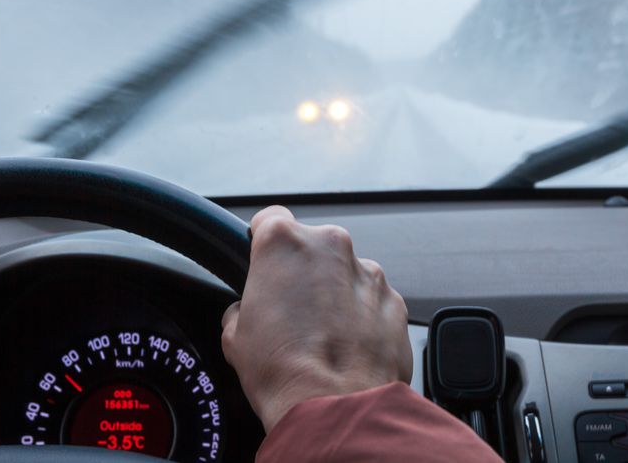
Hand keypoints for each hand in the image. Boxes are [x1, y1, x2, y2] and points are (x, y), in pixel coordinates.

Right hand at [220, 205, 412, 431]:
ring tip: (320, 337)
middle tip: (289, 313)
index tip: (262, 260)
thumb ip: (242, 306)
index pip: (269, 219)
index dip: (262, 242)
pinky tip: (345, 348)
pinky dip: (360, 316)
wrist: (336, 409)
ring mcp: (367, 271)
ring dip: (333, 295)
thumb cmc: (284, 372)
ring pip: (344, 272)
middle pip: (311, 247)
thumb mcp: (234, 335)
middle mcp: (330, 246)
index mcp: (284, 243)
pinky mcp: (394, 300)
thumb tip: (246, 313)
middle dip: (301, 273)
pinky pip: (370, 299)